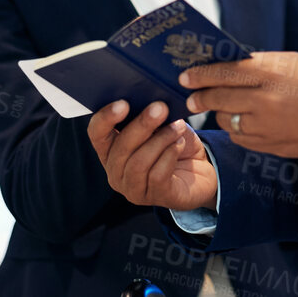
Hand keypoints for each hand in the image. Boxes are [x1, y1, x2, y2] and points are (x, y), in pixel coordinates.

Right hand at [87, 101, 218, 211]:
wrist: (200, 171)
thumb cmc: (175, 144)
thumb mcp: (161, 125)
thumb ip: (149, 114)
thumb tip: (149, 99)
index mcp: (110, 150)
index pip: (96, 134)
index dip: (106, 118)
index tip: (123, 103)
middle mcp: (116, 172)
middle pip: (120, 148)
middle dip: (141, 125)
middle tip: (161, 108)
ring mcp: (133, 188)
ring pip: (139, 162)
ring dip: (160, 139)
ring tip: (178, 126)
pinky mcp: (154, 197)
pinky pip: (157, 175)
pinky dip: (170, 155)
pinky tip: (180, 143)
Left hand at [180, 51, 297, 156]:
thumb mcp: (290, 62)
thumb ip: (257, 65)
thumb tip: (224, 68)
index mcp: (270, 72)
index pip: (223, 72)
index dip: (200, 75)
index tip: (185, 77)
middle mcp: (265, 99)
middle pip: (219, 98)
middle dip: (200, 98)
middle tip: (191, 98)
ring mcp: (267, 126)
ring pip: (227, 121)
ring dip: (221, 114)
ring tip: (223, 108)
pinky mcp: (270, 146)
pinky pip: (240, 138)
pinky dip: (238, 130)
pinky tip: (244, 123)